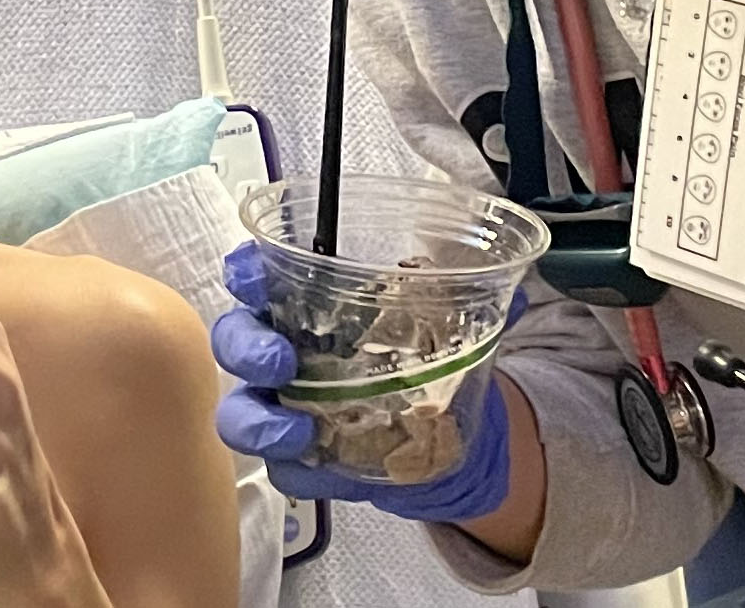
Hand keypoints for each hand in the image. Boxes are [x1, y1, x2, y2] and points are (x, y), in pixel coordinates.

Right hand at [209, 240, 516, 522]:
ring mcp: (286, 409)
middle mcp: (283, 350)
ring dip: (258, 422)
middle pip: (233, 340)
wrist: (450, 437)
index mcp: (307, 303)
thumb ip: (470, 304)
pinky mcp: (304, 463)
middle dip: (246, 348)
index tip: (254, 276)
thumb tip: (510, 295)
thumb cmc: (426, 360)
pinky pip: (285, 472)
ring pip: (240, 413)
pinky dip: (302, 472)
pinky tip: (328, 469)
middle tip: (281, 361)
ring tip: (299, 434)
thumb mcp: (447, 323)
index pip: (255, 274)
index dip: (244, 272)